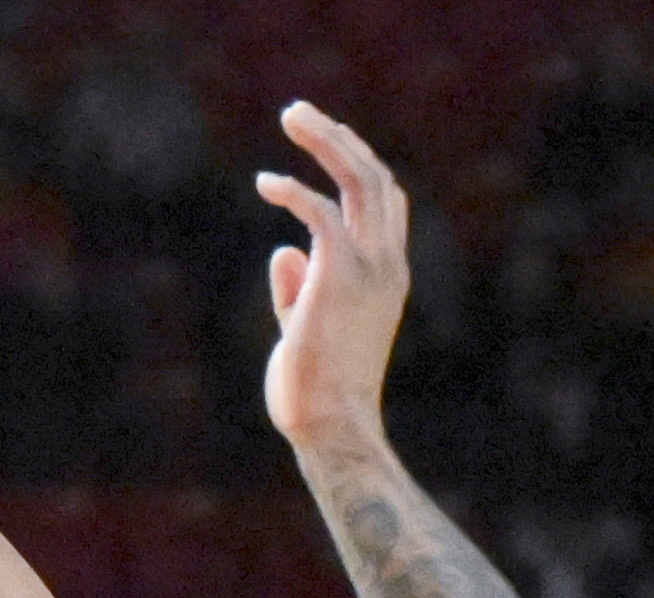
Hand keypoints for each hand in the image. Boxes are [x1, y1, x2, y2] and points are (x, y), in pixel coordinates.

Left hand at [254, 102, 409, 449]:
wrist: (332, 427)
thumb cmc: (317, 390)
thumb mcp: (307, 329)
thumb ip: (300, 289)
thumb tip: (283, 252)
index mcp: (387, 275)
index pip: (384, 201)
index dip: (356, 165)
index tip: (323, 142)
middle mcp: (385, 264)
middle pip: (375, 178)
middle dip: (339, 139)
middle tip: (298, 114)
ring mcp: (368, 269)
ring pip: (359, 181)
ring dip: (326, 141)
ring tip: (292, 116)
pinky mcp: (338, 277)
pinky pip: (320, 214)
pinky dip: (294, 190)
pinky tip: (266, 184)